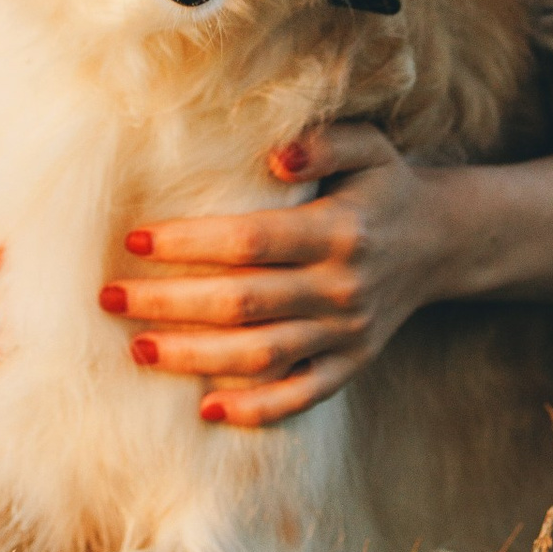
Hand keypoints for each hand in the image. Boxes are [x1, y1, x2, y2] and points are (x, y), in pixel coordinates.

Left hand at [99, 122, 455, 427]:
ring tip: (137, 350)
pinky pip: (300, 395)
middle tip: (109, 298)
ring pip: (261, 355)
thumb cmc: (383, 186)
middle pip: (242, 304)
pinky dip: (255, 409)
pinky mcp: (350, 364)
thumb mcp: (368, 146)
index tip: (134, 240)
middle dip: (169, 304)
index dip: (190, 242)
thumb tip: (276, 157)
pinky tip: (205, 407)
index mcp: (339, 230)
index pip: (250, 241)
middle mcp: (342, 287)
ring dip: (195, 358)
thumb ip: (324, 142)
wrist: (442, 241)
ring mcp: (346, 332)